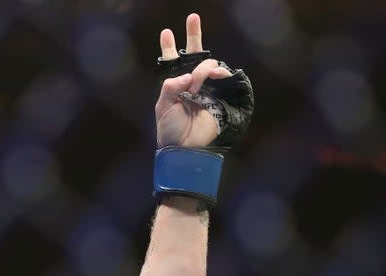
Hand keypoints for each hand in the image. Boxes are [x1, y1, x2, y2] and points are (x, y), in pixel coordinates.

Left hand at [154, 14, 231, 148]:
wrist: (186, 148)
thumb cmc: (170, 130)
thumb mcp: (163, 107)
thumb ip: (171, 86)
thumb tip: (187, 75)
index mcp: (174, 85)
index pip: (172, 62)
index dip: (170, 47)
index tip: (166, 32)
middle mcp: (190, 83)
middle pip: (194, 55)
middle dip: (193, 35)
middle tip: (193, 16)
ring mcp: (206, 87)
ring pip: (207, 64)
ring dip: (201, 70)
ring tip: (196, 85)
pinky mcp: (219, 95)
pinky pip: (222, 76)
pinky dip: (217, 74)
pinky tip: (214, 76)